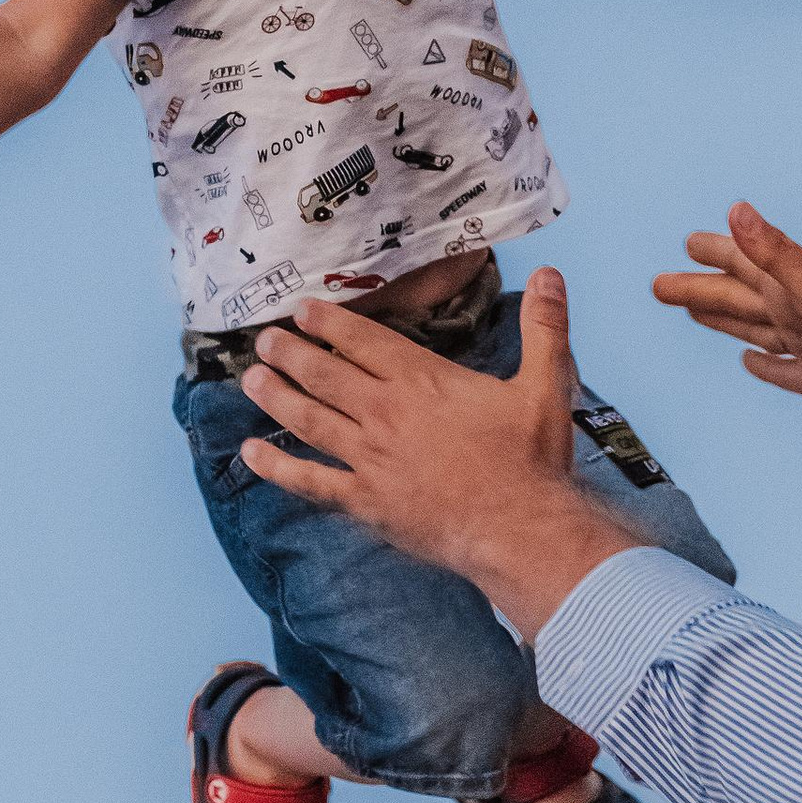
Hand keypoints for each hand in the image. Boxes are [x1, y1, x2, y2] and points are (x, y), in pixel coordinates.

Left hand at [238, 269, 635, 636]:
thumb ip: (544, 326)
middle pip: (324, 375)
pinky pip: (310, 482)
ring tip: (251, 379)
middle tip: (263, 340)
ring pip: (309, 420)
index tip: (299, 310)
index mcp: (422, 382)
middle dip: (289, 353)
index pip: (362, 342)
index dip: (327, 323)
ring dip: (276, 397)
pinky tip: (251, 454)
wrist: (521, 529)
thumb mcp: (546, 385)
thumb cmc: (532, 460)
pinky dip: (277, 468)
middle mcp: (386, 414)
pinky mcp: (366, 501)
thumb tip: (550, 273)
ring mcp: (371, 459)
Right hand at [652, 202, 801, 430]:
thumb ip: (776, 252)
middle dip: (701, 289)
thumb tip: (737, 210)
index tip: (686, 243)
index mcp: (794, 287)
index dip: (715, 251)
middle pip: (738, 298)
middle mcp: (801, 311)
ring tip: (696, 312)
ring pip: (757, 330)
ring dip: (725, 321)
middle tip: (662, 285)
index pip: (743, 262)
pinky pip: (786, 371)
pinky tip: (753, 364)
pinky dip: (766, 367)